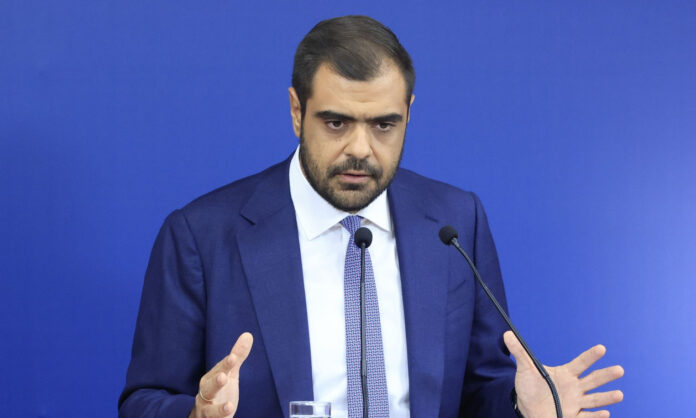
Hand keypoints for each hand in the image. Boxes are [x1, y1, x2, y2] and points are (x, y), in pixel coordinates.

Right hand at [189, 333, 253, 417]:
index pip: (218, 370)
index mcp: (209, 380)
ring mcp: (206, 411)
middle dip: (215, 383)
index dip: (225, 365)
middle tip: (223, 378)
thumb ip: (237, 357)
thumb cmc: (219, 392)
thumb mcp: (230, 374)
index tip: (233, 358)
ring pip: (209, 411)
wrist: (207, 417)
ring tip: (229, 407)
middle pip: (208, 389)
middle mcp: (205, 395)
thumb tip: (248, 334)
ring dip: (218, 409)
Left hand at [504, 331, 623, 417]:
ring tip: (619, 394)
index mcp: (566, 374)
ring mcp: (575, 402)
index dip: (590, 356)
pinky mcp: (573, 416)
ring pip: (594, 400)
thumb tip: (507, 334)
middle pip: (593, 380)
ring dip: (607, 398)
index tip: (601, 348)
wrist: (527, 408)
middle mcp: (574, 387)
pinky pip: (587, 417)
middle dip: (606, 375)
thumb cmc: (529, 388)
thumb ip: (519, 352)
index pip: (581, 363)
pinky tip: (605, 414)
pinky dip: (596, 416)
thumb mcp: (524, 369)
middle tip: (619, 370)